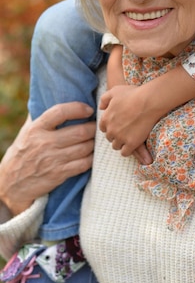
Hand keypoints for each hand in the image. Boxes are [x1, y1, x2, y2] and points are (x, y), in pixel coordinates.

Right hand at [0, 102, 95, 216]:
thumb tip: (52, 98)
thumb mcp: (26, 132)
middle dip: (92, 128)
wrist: (10, 184)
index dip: (78, 108)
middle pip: (79, 132)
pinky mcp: (58, 174)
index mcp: (36, 129)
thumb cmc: (21, 153)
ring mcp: (52, 160)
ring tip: (95, 140)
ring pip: (84, 148)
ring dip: (94, 143)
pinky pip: (83, 164)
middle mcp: (44, 143)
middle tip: (96, 126)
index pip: (60, 112)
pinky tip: (91, 155)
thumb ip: (39, 116)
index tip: (88, 110)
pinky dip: (91, 158)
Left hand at [99, 85, 156, 163]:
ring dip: (121, 143)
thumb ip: (104, 99)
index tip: (118, 123)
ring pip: (116, 146)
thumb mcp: (115, 91)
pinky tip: (132, 144)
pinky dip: (127, 150)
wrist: (148, 101)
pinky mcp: (131, 143)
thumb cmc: (133, 94)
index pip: (103, 128)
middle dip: (115, 134)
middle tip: (125, 130)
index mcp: (105, 118)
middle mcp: (111, 130)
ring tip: (129, 137)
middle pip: (109, 137)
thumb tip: (101, 108)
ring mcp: (121, 138)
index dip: (110, 126)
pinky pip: (125, 153)